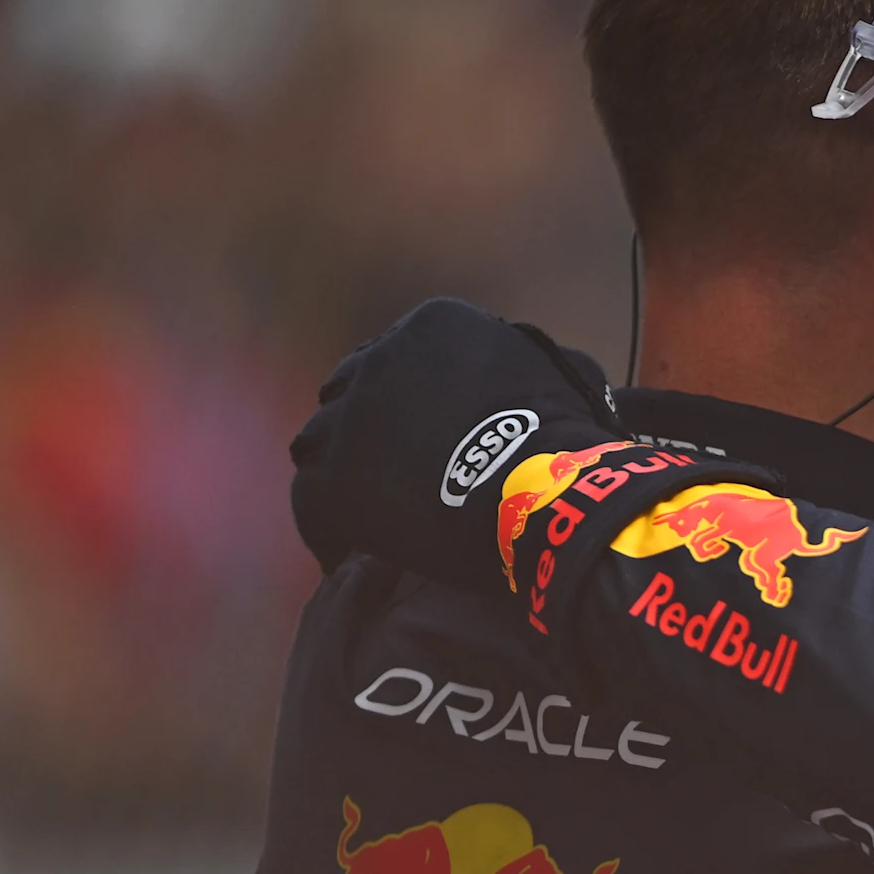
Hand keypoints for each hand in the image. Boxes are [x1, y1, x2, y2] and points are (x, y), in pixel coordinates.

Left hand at [288, 298, 620, 581]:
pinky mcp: (336, 479)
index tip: (414, 431)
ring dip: (337, 471)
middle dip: (361, 428)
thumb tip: (523, 358)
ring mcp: (352, 419)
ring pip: (318, 442)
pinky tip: (350, 547)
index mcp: (430, 326)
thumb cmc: (565, 438)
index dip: (399, 398)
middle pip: (346, 392)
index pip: (391, 356)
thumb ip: (518, 356)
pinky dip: (327, 527)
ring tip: (360, 509)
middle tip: (385, 469)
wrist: (549, 495)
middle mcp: (381, 359)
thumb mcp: (552, 368)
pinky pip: (308, 501)